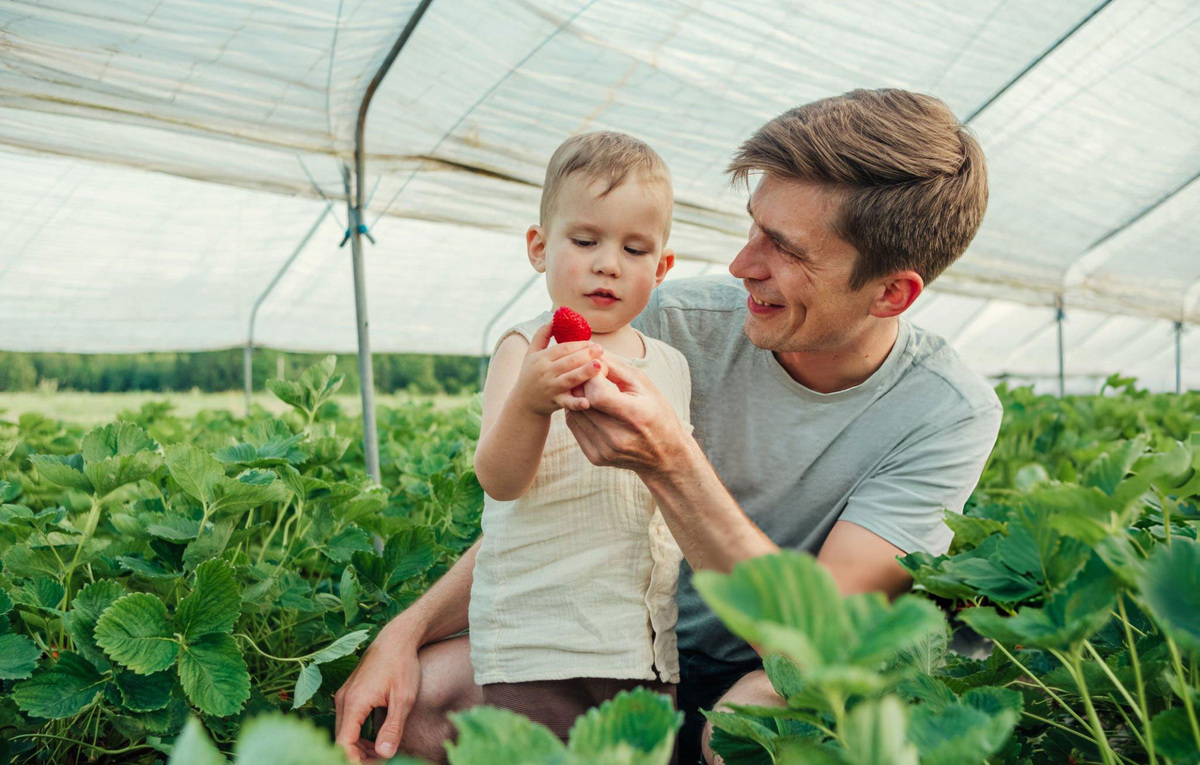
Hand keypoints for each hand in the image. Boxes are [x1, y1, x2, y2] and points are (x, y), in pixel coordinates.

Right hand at [334, 624, 421, 761]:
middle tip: (381, 763)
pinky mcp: (349, 694)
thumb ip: (393, 728)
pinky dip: (357, 737)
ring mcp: (344, 696)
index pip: (343, 744)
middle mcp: (343, 700)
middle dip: (358, 757)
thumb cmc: (402, 665)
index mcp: (354, 702)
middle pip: (341, 741)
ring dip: (358, 749)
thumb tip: (384, 755)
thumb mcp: (403, 699)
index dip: (355, 761)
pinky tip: (374, 743)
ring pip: (343, 733)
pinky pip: (347, 723)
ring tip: (380, 756)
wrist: (397, 639)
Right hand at [513, 322, 604, 415]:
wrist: (523, 403)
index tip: (591, 341)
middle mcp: (545, 372)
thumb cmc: (531, 375)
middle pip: (569, 361)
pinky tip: (588, 402)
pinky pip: (568, 403)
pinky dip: (577, 403)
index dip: (578, 344)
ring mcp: (551, 388)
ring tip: (600, 365)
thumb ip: (541, 335)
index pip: (563, 348)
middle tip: (600, 349)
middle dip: (586, 354)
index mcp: (541, 358)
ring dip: (585, 372)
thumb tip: (554, 318)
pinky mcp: (555, 403)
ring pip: (570, 379)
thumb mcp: (531, 354)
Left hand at [565, 354, 688, 475]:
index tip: (597, 369)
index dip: (592, 377)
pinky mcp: (596, 457)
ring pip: (574, 413)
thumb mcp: (645, 385)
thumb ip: (616, 367)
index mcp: (635, 416)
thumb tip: (590, 352)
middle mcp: (617, 437)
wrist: (665, 455)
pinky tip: (590, 407)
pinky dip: (578, 413)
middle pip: (583, 403)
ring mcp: (605, 450)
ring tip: (591, 390)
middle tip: (590, 376)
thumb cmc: (658, 414)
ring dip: (578, 398)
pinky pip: (574, 427)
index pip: (598, 395)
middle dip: (582, 384)